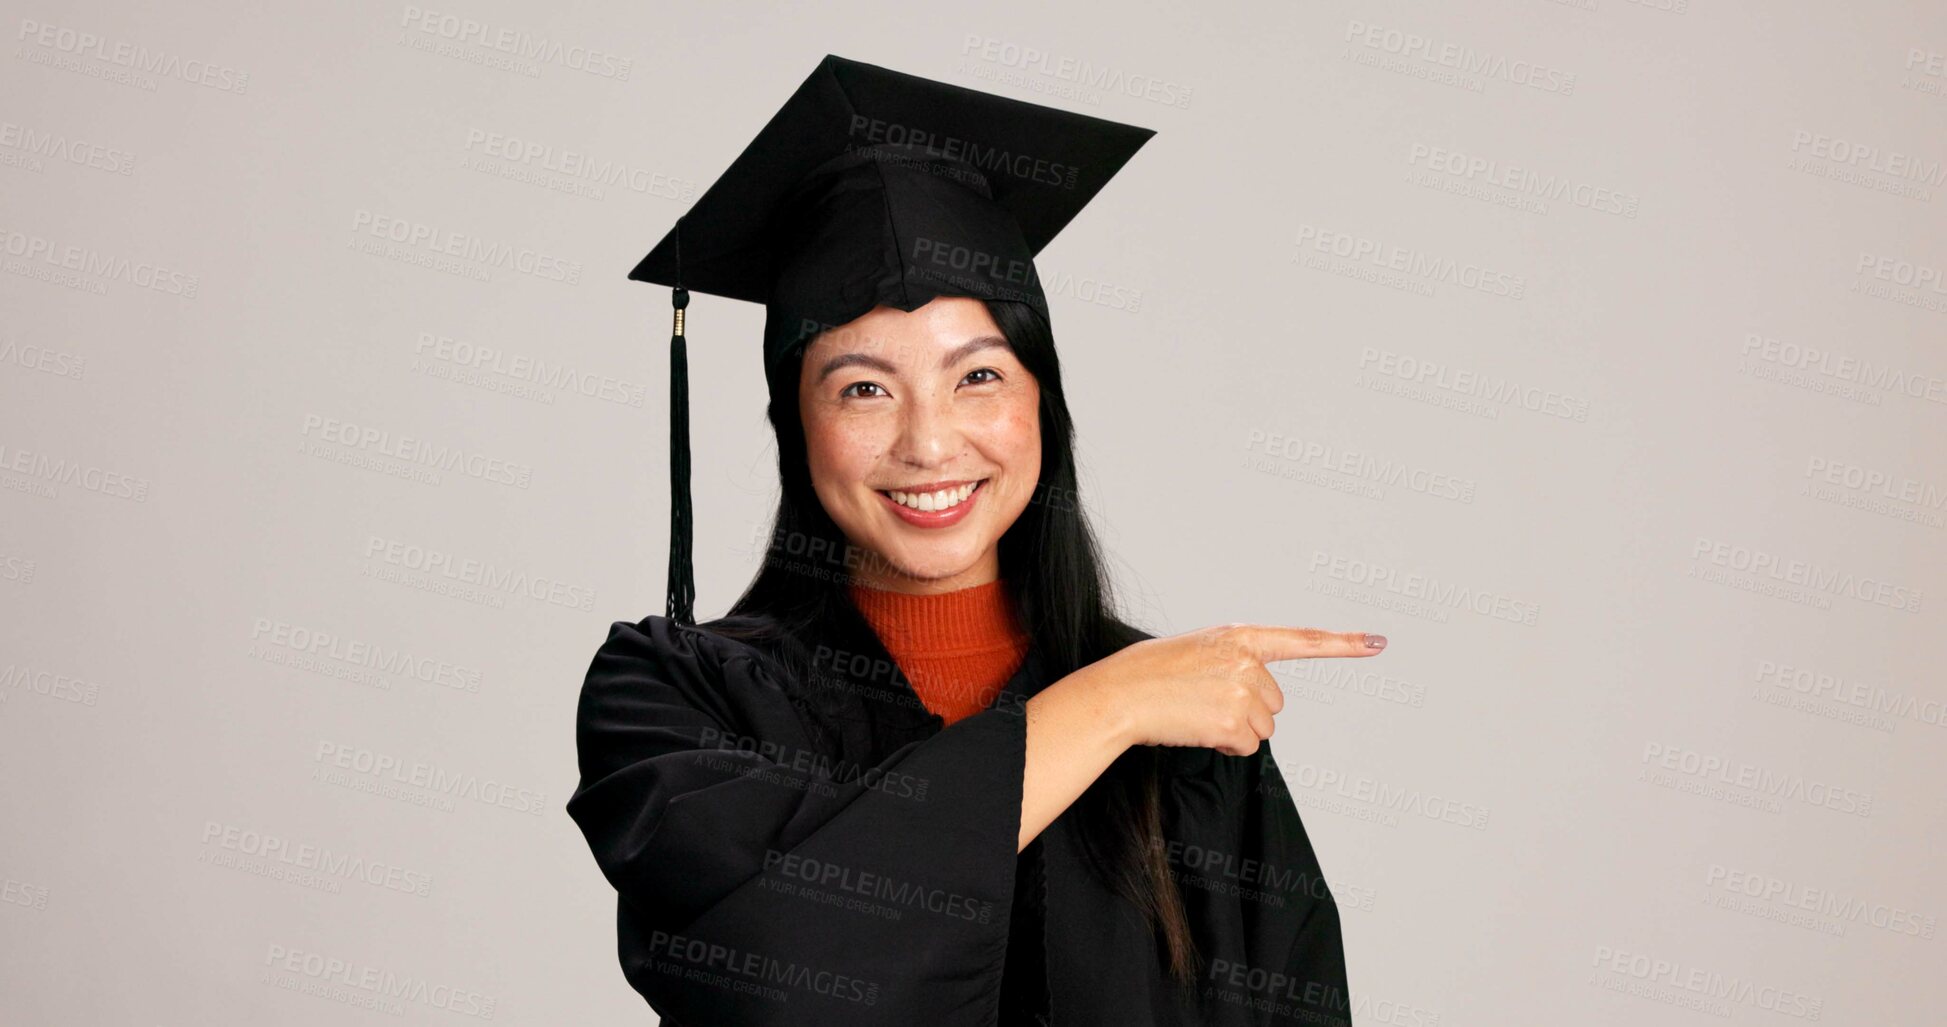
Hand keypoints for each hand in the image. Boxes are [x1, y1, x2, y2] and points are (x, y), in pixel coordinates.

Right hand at [1073, 624, 1386, 755]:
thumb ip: (1233, 663)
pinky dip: (1224, 745)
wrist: (1119, 695)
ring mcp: (1244, 691)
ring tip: (1195, 714)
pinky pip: (1246, 746)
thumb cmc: (1147, 674)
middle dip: (1245, 711)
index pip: (1301, 640)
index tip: (1377, 643)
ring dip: (1234, 730)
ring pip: (1262, 728)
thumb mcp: (1196, 651)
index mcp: (1239, 636)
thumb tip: (1256, 700)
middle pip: (1274, 703)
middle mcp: (1248, 661)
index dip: (1343, 644)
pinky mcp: (1236, 722)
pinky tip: (1196, 729)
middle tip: (1203, 704)